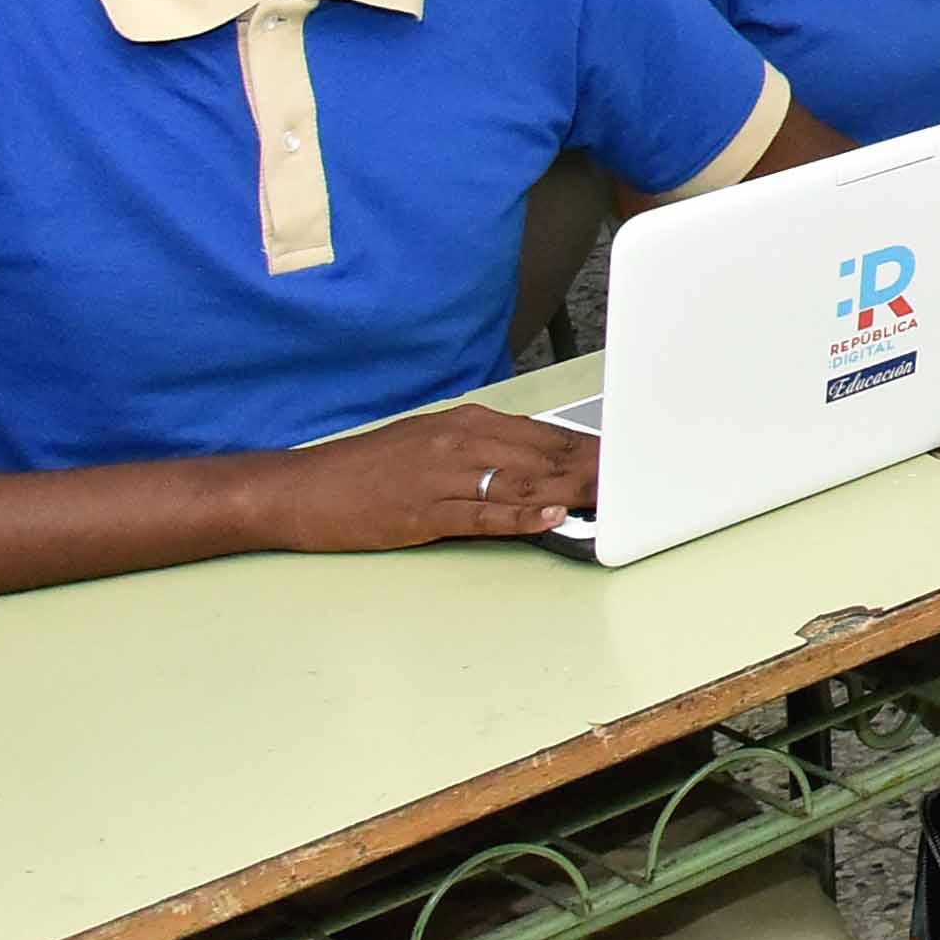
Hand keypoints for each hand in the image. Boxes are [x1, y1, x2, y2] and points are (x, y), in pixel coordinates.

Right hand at [266, 401, 599, 551]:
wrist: (301, 489)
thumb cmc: (367, 469)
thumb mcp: (429, 443)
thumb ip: (484, 450)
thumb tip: (539, 462)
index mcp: (465, 423)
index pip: (544, 434)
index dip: (590, 449)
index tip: (628, 459)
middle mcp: (459, 442)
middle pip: (543, 457)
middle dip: (594, 469)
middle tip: (639, 480)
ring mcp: (441, 477)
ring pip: (521, 484)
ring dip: (572, 492)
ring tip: (615, 498)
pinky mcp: (423, 512)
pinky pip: (482, 514)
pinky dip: (521, 517)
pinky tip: (552, 516)